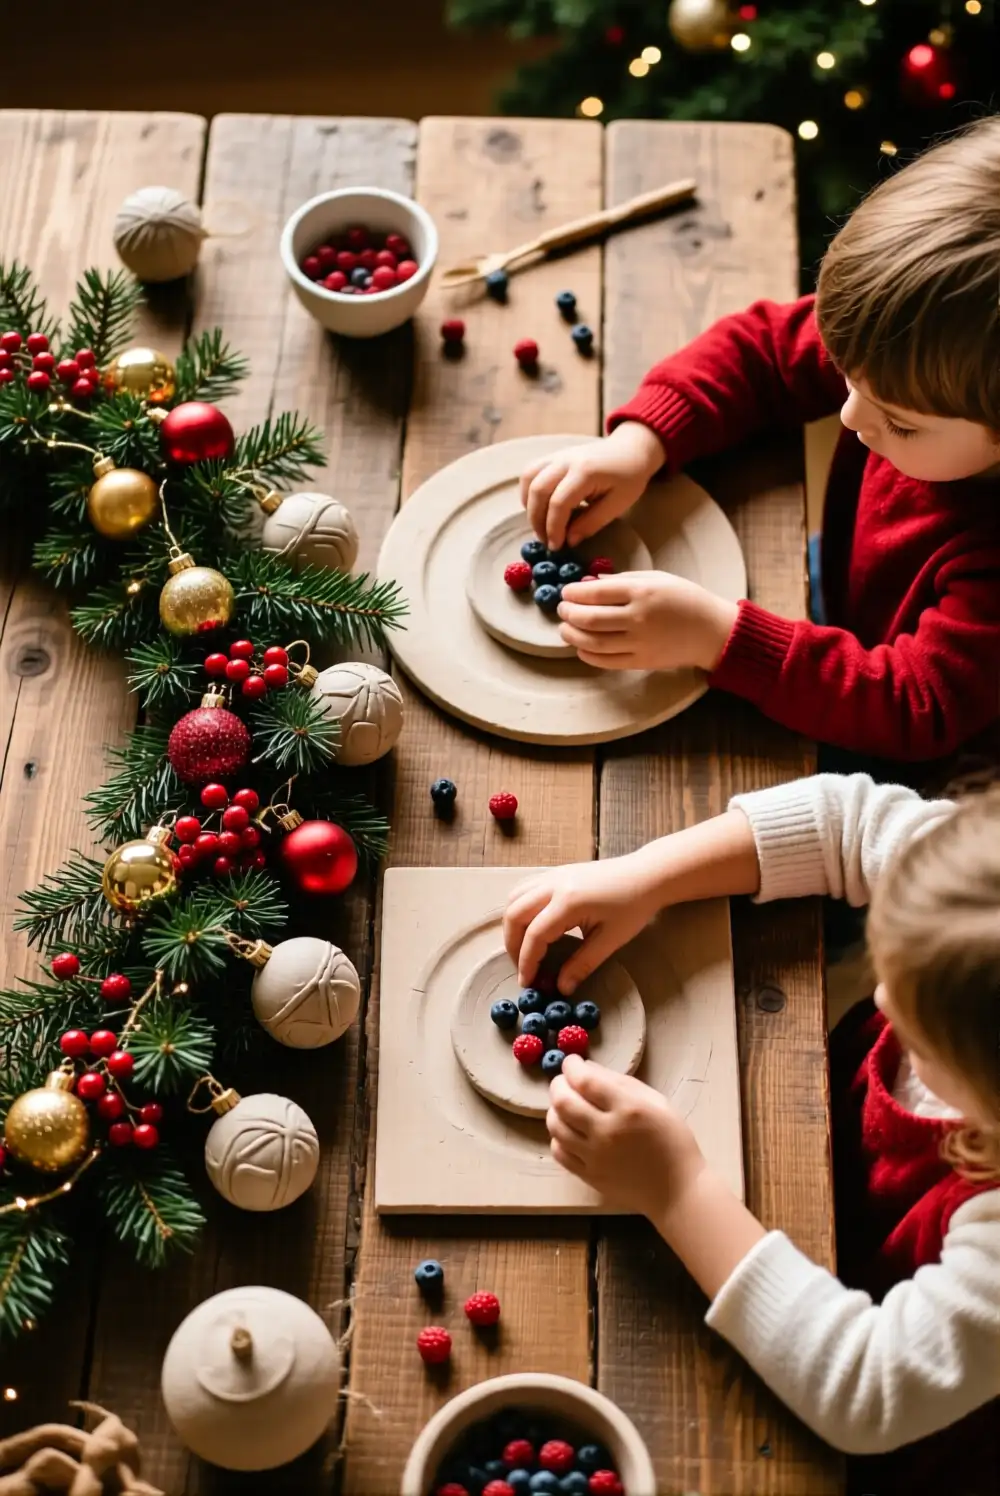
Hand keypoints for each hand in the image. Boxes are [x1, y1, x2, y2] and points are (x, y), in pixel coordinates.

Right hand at [503, 856, 660, 990]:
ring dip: (513, 925)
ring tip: (523, 947)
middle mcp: (553, 884)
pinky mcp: (555, 873)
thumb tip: (561, 988)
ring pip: (514, 898)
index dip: (527, 962)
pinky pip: (524, 888)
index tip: (528, 983)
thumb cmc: (633, 907)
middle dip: (512, 944)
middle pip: (515, 914)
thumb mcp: (610, 940)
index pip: (535, 935)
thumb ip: (583, 964)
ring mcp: (552, 875)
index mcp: (568, 902)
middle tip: (522, 967)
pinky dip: (519, 908)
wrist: (646, 875)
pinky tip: (530, 924)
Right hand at [520, 422, 665, 550]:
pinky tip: (538, 507)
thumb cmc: (629, 477)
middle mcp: (566, 460)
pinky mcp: (553, 456)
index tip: (557, 546)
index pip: (559, 503)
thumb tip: (569, 541)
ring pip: (529, 479)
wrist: (631, 450)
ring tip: (540, 525)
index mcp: (585, 472)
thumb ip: (591, 523)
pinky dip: (528, 492)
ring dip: (529, 506)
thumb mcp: (617, 504)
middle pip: (538, 491)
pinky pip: (530, 472)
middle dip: (537, 521)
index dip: (554, 528)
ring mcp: (557, 455)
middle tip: (546, 540)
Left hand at [546, 1057, 706, 1217]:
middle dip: (557, 1085)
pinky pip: (560, 1152)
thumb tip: (587, 1068)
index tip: (571, 1062)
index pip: (586, 1081)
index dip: (572, 1067)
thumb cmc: (672, 1139)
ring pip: (557, 1127)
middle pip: (564, 1102)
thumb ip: (620, 1082)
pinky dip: (558, 1137)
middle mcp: (607, 1132)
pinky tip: (569, 1131)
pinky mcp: (589, 1176)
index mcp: (628, 1109)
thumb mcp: (655, 1101)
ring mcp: (595, 1157)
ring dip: (555, 1110)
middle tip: (563, 1081)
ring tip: (565, 1105)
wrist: (678, 1189)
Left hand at [557, 571, 737, 672]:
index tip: (567, 592)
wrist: (712, 631)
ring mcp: (639, 643)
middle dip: (568, 613)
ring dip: (572, 635)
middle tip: (562, 609)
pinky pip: (606, 661)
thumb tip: (590, 584)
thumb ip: (622, 579)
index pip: (595, 593)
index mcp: (642, 591)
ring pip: (593, 642)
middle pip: (589, 618)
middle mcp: (638, 618)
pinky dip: (588, 655)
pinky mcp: (641, 662)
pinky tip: (581, 648)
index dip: (573, 593)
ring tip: (565, 628)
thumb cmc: (685, 599)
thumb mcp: (657, 578)